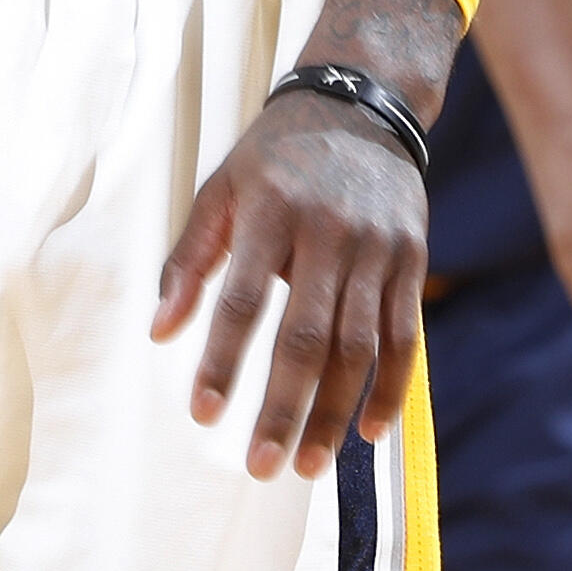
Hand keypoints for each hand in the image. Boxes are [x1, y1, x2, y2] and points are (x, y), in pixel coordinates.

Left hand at [152, 91, 430, 481]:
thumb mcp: (221, 189)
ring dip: (335, 412)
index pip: (243, 299)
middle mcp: (329, 233)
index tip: (203, 414)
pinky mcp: (412, 259)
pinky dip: (391, 389)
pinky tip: (369, 433)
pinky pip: (404, 336)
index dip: (222, 360)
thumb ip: (189, 259)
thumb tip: (159, 333)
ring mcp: (377, 248)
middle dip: (284, 408)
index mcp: (272, 212)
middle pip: (307, 336)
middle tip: (261, 467)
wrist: (361, 103)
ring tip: (309, 465)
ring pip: (359, 347)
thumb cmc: (275, 157)